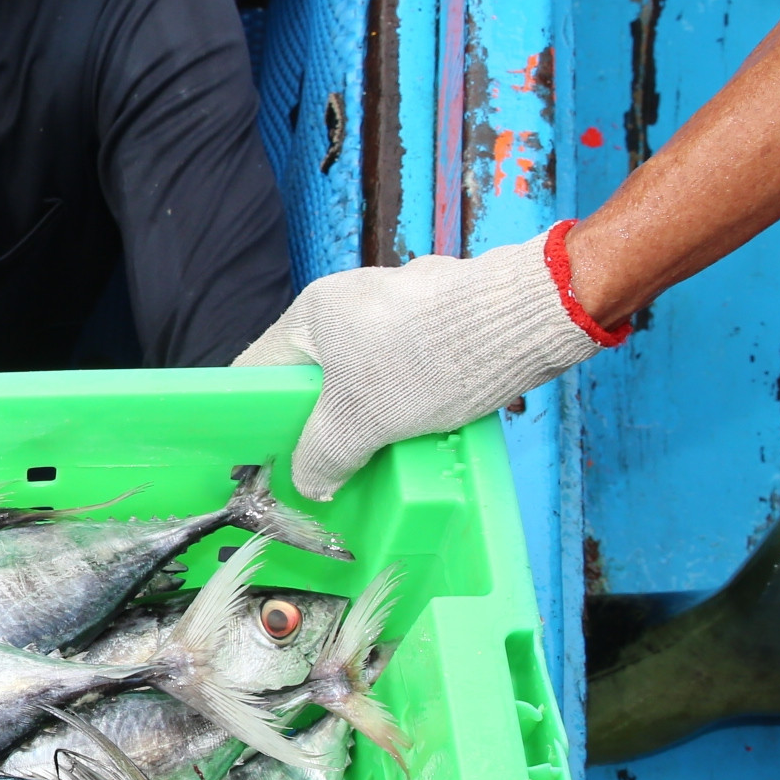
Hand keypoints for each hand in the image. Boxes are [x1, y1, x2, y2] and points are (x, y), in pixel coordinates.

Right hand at [234, 225, 620, 499]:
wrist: (522, 320)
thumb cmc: (424, 362)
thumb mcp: (360, 423)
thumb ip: (323, 457)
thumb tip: (310, 483)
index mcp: (313, 312)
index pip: (260, 365)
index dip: (257, 412)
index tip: (268, 451)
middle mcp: (349, 297)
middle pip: (317, 370)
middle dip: (323, 417)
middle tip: (329, 460)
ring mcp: (398, 300)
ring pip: (365, 367)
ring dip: (371, 407)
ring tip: (383, 446)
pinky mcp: (440, 311)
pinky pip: (407, 359)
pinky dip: (410, 390)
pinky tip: (428, 419)